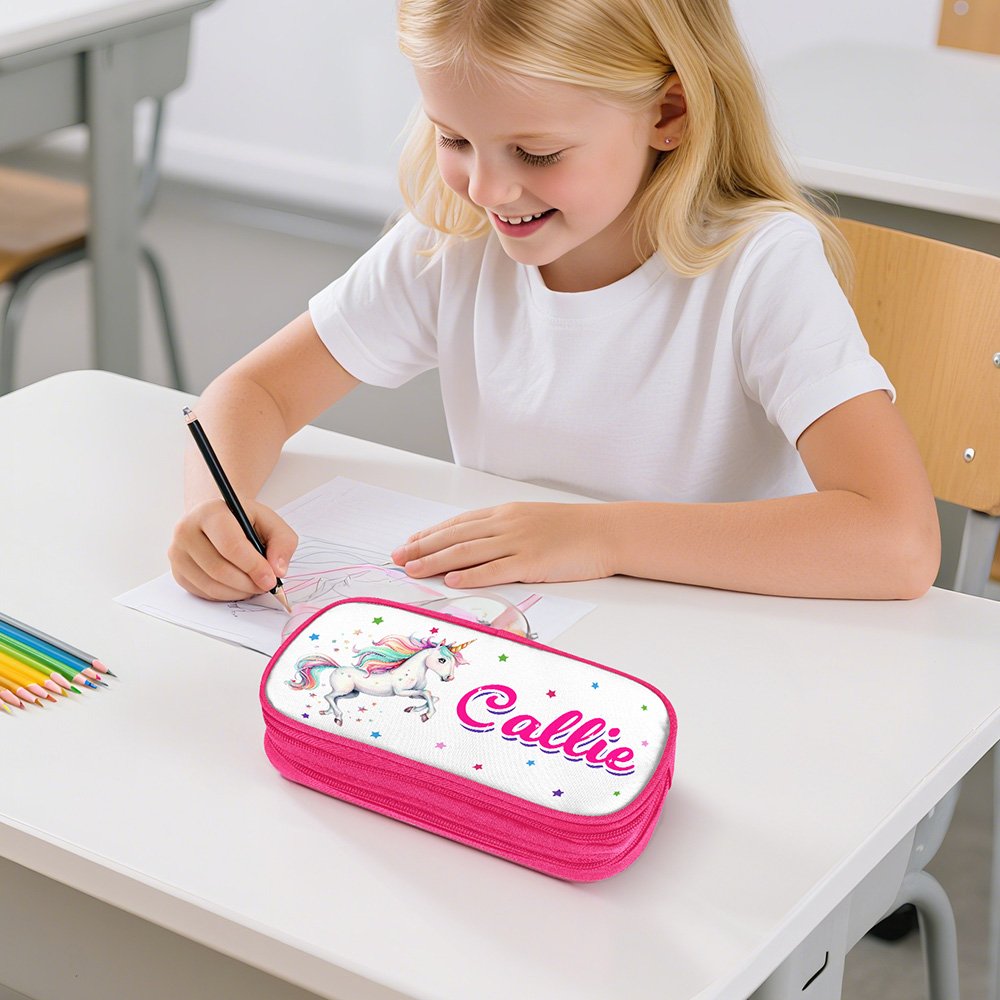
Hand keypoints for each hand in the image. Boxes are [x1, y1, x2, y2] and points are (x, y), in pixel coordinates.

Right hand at [169, 497, 298, 600]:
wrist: (218, 520)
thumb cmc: (245, 521)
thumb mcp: (271, 522)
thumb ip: (283, 542)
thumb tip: (277, 570)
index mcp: (210, 512)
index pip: (230, 545)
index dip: (253, 566)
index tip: (271, 580)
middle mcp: (186, 530)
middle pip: (219, 569)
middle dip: (248, 583)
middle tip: (266, 586)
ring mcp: (177, 552)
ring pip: (211, 585)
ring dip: (239, 592)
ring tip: (255, 585)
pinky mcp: (177, 571)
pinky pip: (204, 593)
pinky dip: (227, 595)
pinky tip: (239, 586)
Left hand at [390, 502, 613, 587]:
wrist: (606, 531)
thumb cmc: (573, 530)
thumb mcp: (533, 522)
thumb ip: (506, 531)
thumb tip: (479, 546)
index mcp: (505, 514)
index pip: (458, 523)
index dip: (429, 534)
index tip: (408, 543)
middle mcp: (506, 524)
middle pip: (455, 535)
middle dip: (422, 547)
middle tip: (397, 558)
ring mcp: (518, 542)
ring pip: (467, 552)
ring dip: (436, 561)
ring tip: (412, 570)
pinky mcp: (532, 562)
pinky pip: (495, 569)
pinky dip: (470, 575)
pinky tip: (451, 580)